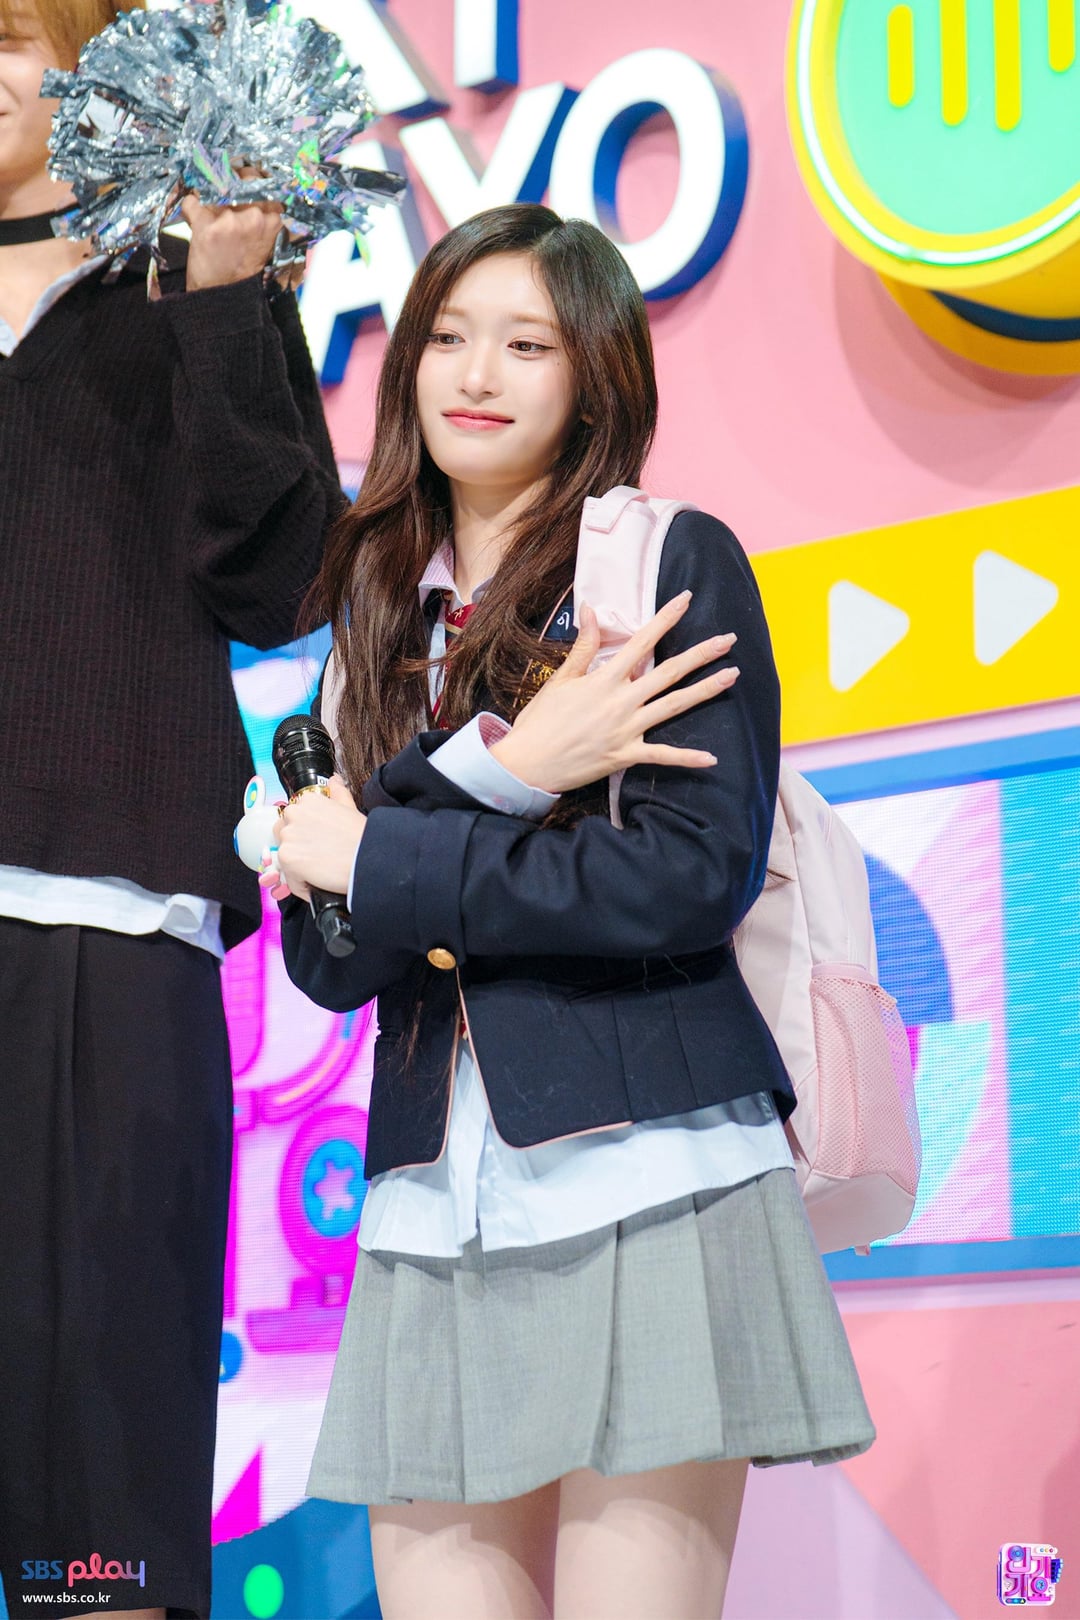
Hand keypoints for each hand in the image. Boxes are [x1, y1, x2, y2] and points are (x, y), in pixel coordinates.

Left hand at [181, 188, 284, 292]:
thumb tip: (249, 186)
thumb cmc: (242, 266)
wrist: (224, 292)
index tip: (242, 179)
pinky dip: (190, 208)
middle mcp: (253, 216)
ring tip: (210, 213)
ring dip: (210, 196)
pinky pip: (192, 202)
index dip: (250, 178)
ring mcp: (229, 220)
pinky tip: (194, 218)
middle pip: (242, 177)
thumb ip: (261, 215)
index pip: (262, 183)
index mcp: (270, 220)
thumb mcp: (263, 240)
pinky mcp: (207, 225)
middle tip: (225, 188)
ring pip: (217, 187)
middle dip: (233, 179)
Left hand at [271, 777, 365, 903]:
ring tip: (322, 871)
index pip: (293, 818)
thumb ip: (338, 793)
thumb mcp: (350, 808)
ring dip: (299, 866)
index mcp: (308, 800)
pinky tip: (319, 882)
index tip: (319, 842)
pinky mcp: (287, 857)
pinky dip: (302, 884)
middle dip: (297, 847)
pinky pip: (289, 876)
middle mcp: (294, 813)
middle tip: (320, 857)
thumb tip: (335, 779)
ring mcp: (288, 835)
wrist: (368, 859)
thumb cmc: (362, 837)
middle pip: (283, 834)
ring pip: (285, 856)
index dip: (305, 833)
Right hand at [489, 594, 738, 793]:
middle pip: (669, 672)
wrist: (527, 762)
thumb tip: (591, 609)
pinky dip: (686, 759)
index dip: (666, 618)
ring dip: (705, 691)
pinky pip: (662, 756)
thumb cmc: (540, 720)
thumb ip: (584, 646)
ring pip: (674, 706)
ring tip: (732, 676)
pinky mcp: (625, 756)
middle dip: (702, 653)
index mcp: (605, 679)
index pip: (642, 642)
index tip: (687, 599)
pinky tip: (711, 759)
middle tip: (729, 639)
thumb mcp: (560, 679)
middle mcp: (621, 701)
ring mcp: (626, 729)